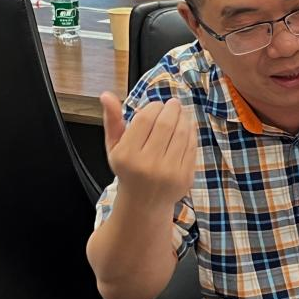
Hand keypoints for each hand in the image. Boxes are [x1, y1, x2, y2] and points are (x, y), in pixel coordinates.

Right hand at [100, 91, 196, 210]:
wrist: (144, 203)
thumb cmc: (128, 170)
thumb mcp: (114, 148)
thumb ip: (112, 121)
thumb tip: (106, 94)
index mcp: (126, 156)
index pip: (145, 119)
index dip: (154, 107)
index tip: (157, 105)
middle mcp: (147, 165)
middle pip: (166, 124)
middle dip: (172, 109)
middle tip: (173, 103)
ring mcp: (169, 172)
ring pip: (181, 134)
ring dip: (184, 118)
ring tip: (181, 112)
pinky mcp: (185, 177)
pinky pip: (192, 147)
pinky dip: (191, 132)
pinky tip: (188, 126)